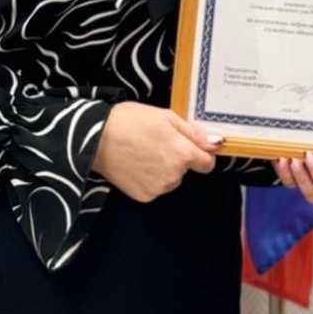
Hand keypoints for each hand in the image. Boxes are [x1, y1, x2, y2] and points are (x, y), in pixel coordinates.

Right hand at [92, 103, 222, 202]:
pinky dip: (148, 179)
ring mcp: (159, 188)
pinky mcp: (143, 196)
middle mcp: (175, 175)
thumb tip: (217, 143)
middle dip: (176, 159)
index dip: (199, 154)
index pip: (207, 163)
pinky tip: (135, 165)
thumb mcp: (166, 117)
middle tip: (156, 143)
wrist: (96, 138)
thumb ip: (194, 133)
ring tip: (143, 153)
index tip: (188, 146)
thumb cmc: (131, 121)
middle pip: (185, 171)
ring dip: (163, 170)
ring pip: (170, 180)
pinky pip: (154, 188)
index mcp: (183, 154)